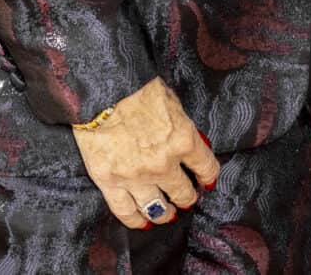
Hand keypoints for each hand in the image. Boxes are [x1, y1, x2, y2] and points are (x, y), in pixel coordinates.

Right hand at [73, 77, 220, 229]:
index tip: (206, 181)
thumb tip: (185, 140)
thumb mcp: (171, 102)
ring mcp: (136, 176)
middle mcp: (163, 164)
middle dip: (187, 197)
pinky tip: (142, 222)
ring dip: (165, 213)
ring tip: (167, 214)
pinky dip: (136, 220)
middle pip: (183, 193)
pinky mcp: (110, 182)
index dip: (208, 177)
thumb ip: (180, 126)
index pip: (206, 167)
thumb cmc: (136, 88)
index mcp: (183, 140)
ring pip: (157, 208)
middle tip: (186, 198)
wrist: (102, 89)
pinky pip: (125, 211)